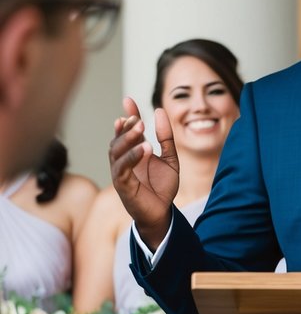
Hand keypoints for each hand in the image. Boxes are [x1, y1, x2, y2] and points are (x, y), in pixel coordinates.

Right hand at [109, 96, 179, 248]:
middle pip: (118, 139)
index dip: (128, 114)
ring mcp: (121, 173)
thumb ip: (167, 138)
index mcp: (133, 153)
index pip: (127, 130)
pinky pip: (123, 169)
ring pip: (116, 152)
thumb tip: (159, 111)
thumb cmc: (162, 187)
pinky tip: (145, 149)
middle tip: (136, 117)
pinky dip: (132, 157)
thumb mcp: (170, 159)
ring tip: (140, 128)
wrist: (162, 213)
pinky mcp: (122, 186)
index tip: (129, 100)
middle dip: (126, 127)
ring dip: (127, 139)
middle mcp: (124, 161)